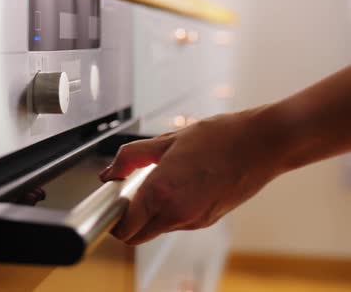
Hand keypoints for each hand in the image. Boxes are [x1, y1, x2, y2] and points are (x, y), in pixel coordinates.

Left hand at [100, 109, 279, 244]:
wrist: (264, 145)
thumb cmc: (220, 138)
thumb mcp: (167, 140)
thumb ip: (132, 157)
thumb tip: (110, 172)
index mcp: (162, 192)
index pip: (124, 228)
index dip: (112, 219)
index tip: (111, 202)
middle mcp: (177, 213)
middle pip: (137, 236)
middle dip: (127, 221)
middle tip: (128, 194)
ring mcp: (194, 220)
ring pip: (157, 229)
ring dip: (149, 215)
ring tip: (156, 182)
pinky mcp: (207, 220)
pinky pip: (176, 223)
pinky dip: (168, 211)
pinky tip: (178, 185)